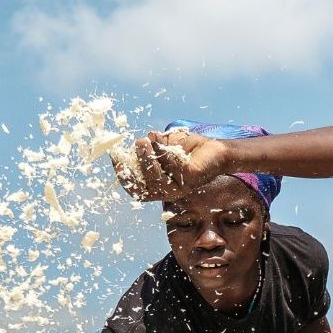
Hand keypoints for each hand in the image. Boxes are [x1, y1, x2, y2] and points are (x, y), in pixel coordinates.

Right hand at [114, 129, 229, 199]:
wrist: (217, 150)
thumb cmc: (190, 149)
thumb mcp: (167, 145)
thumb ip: (153, 145)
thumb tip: (142, 141)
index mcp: (158, 185)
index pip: (135, 188)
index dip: (123, 174)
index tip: (115, 155)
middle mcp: (167, 190)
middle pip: (143, 184)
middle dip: (136, 163)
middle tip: (137, 143)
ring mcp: (179, 187)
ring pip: (156, 179)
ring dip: (148, 160)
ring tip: (146, 142)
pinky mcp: (190, 180)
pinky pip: (173, 169)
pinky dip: (167, 155)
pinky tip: (166, 144)